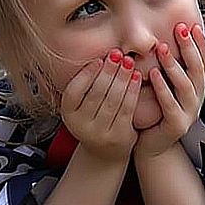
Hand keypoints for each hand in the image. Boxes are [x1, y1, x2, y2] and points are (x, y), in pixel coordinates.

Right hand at [61, 49, 142, 163]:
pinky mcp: (119, 136)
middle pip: (96, 93)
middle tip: (117, 54)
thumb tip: (100, 55)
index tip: (99, 59)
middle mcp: (81, 125)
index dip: (87, 74)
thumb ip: (86, 84)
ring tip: (128, 62)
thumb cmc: (94, 118)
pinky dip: (133, 90)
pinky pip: (127, 108)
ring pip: (113, 100)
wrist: (105, 151)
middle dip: (108, 71)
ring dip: (122, 77)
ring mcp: (100, 133)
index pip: (74, 90)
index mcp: (68, 114)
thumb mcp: (82, 104)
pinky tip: (136, 77)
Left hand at [134, 23, 204, 158]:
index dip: (201, 43)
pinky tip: (153, 74)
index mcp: (196, 87)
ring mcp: (189, 113)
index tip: (192, 24)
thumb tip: (160, 34)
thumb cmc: (154, 109)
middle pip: (198, 69)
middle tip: (179, 29)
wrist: (149, 145)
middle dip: (190, 47)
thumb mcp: (163, 84)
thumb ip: (167, 65)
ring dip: (174, 65)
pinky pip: (171, 105)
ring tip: (161, 48)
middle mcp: (197, 98)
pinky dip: (162, 88)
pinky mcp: (177, 126)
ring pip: (186, 86)